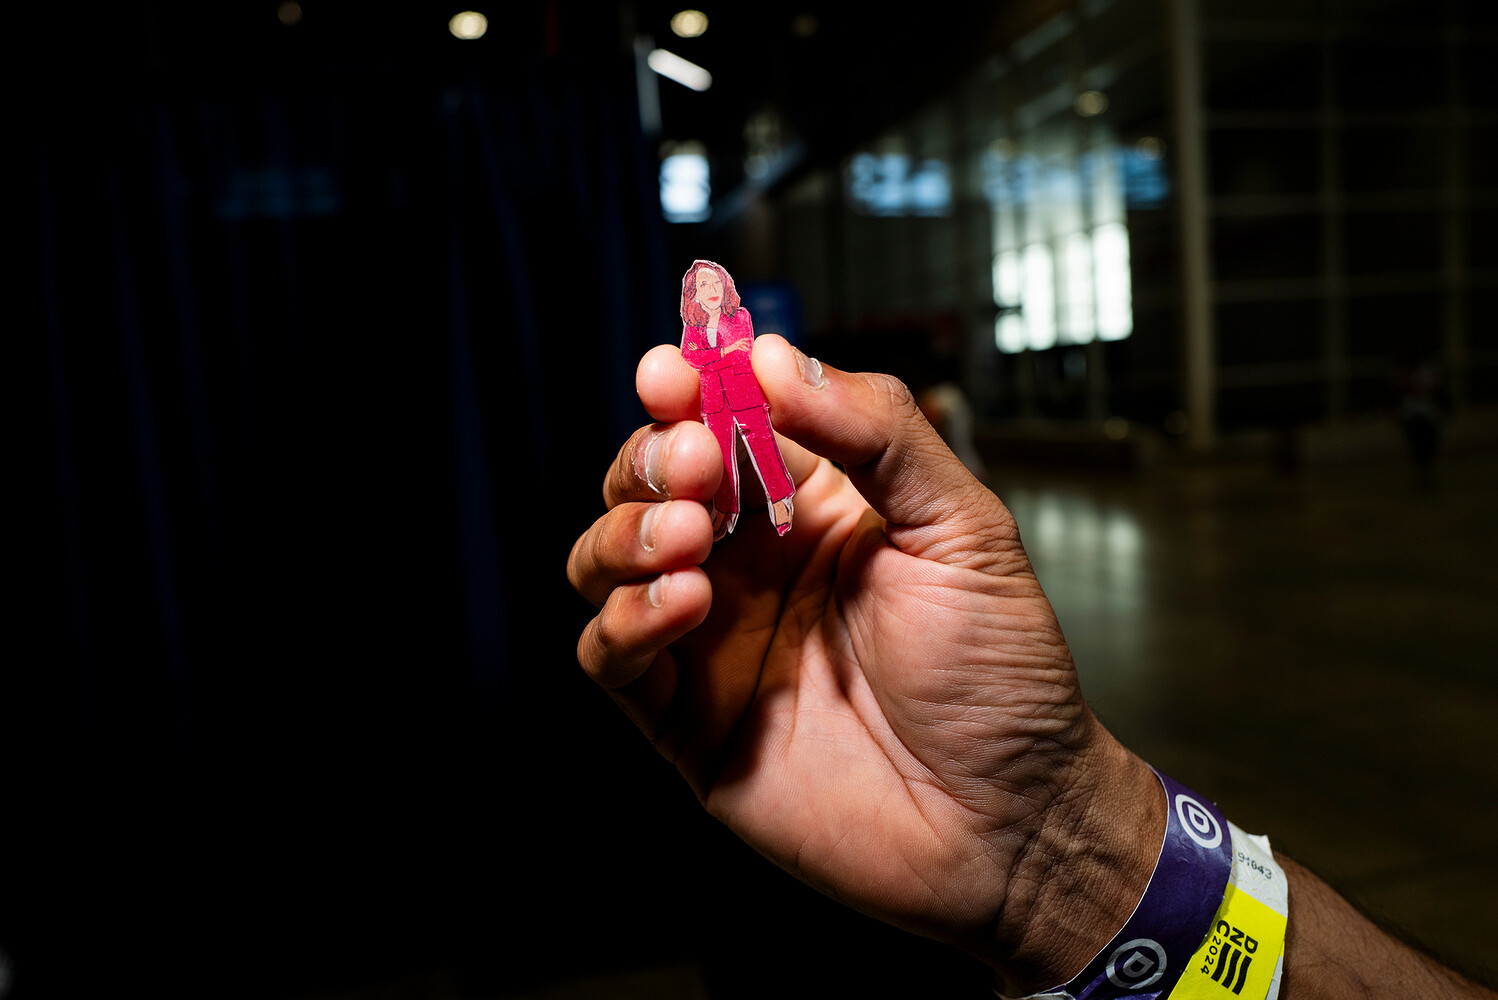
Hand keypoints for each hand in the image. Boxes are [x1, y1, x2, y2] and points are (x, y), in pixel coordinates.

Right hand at [567, 336, 1159, 990]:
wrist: (1009, 821)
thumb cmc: (1001, 675)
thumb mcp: (963, 527)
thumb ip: (877, 431)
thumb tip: (774, 355)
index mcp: (814, 506)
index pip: (722, 421)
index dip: (686, 389)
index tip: (673, 369)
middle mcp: (751, 564)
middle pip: (648, 481)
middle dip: (654, 456)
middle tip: (698, 464)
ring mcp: (711, 640)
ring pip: (605, 558)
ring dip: (628, 530)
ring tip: (691, 534)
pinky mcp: (683, 720)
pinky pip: (611, 656)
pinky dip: (625, 618)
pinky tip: (684, 605)